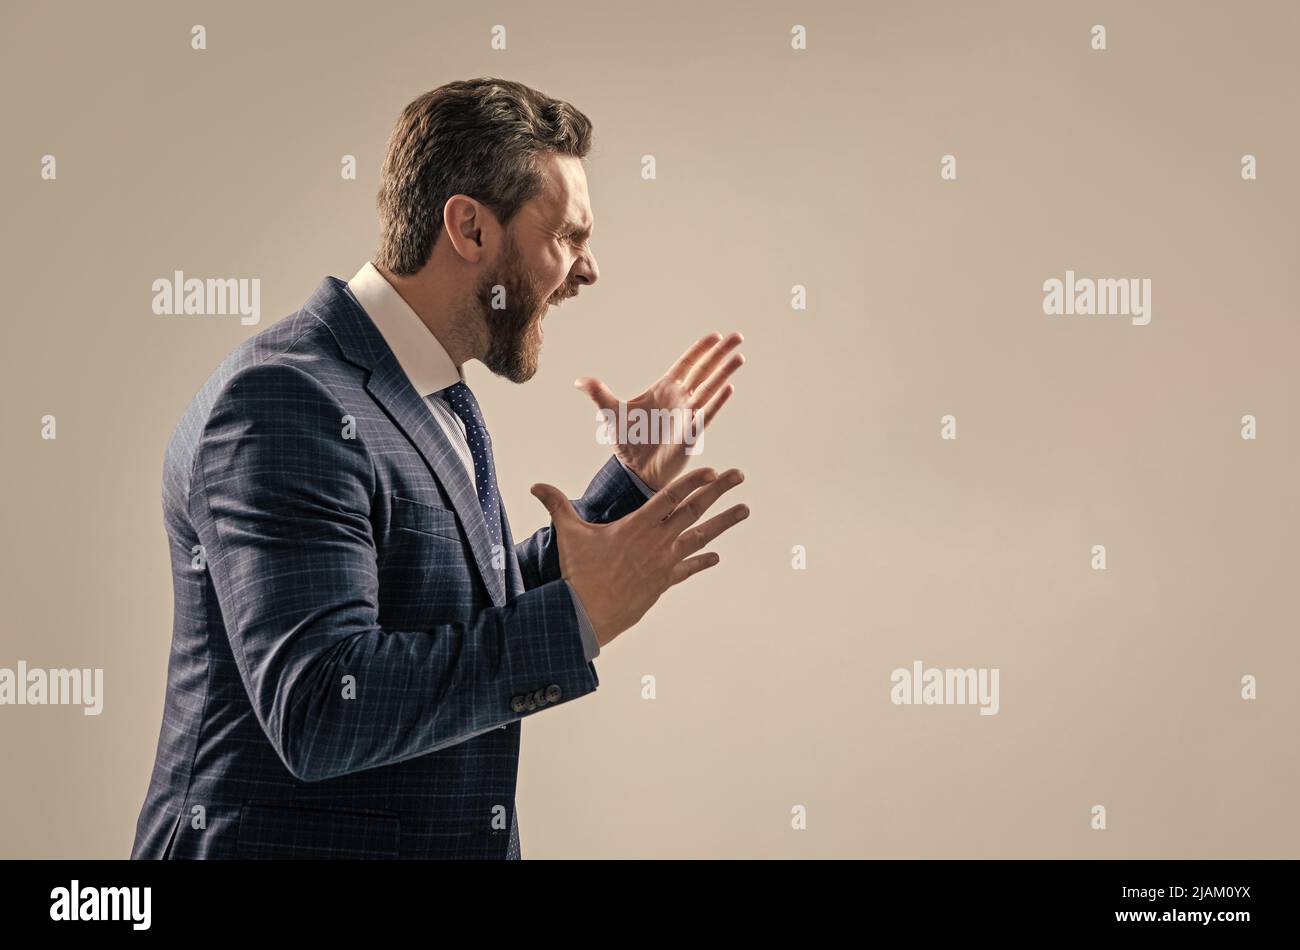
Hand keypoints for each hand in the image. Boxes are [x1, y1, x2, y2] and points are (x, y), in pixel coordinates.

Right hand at [530, 467, 748, 645]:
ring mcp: (664, 562)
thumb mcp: (569, 534)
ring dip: (724, 522)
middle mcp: (657, 541)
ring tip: (745, 509)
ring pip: (700, 536)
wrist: (589, 613)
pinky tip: (716, 556)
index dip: (693, 481)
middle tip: (739, 476)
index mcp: (638, 524)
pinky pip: (689, 569)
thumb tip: (535, 485)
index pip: (671, 496)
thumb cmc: (579, 572)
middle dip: (718, 490)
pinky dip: (702, 561)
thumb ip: (556, 505)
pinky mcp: (664, 582)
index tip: (712, 469)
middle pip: (694, 509)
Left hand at [575, 332, 743, 490]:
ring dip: (724, 373)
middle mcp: (680, 399)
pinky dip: (716, 401)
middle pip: (704, 371)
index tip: (715, 335)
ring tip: (739, 357)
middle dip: (720, 353)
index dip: (700, 349)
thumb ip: (599, 394)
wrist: (634, 470)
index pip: (687, 364)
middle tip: (738, 336)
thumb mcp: (610, 413)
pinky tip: (728, 388)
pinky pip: (706, 413)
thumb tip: (579, 381)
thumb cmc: (627, 442)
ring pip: (710, 389)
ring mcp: (687, 414)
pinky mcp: (690, 432)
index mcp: (664, 389)